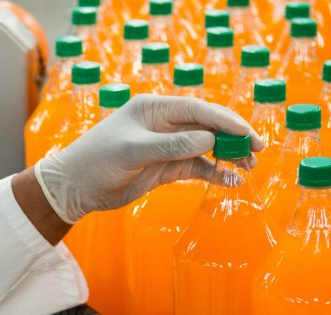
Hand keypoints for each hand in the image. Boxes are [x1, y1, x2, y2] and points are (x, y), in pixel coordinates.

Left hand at [34, 95, 263, 223]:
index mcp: (154, 108)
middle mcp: (164, 124)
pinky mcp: (165, 168)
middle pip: (207, 126)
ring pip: (206, 148)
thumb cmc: (95, 161)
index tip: (246, 132)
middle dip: (233, 137)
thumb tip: (209, 139)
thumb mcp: (132, 152)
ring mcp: (166, 147)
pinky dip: (214, 173)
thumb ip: (170, 146)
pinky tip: (230, 181)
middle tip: (256, 150)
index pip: (197, 109)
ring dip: (227, 156)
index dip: (225, 120)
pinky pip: (197, 168)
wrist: (74, 189)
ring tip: (247, 168)